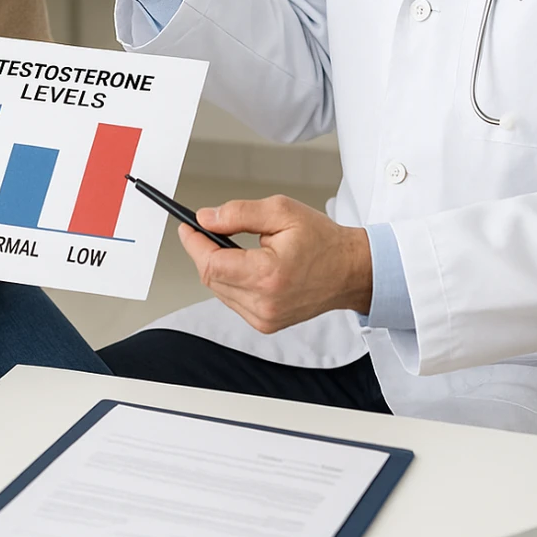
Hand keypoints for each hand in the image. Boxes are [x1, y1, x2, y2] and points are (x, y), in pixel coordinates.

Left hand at [177, 195, 372, 333]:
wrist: (350, 271)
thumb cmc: (322, 241)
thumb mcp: (281, 212)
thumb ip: (238, 213)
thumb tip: (206, 218)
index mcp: (268, 275)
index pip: (211, 264)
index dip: (193, 243)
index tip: (186, 227)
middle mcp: (265, 304)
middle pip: (211, 278)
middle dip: (204, 252)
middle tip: (206, 229)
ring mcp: (265, 318)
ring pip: (219, 291)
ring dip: (217, 267)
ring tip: (232, 246)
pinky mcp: (267, 324)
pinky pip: (233, 300)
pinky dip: (231, 281)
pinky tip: (244, 265)